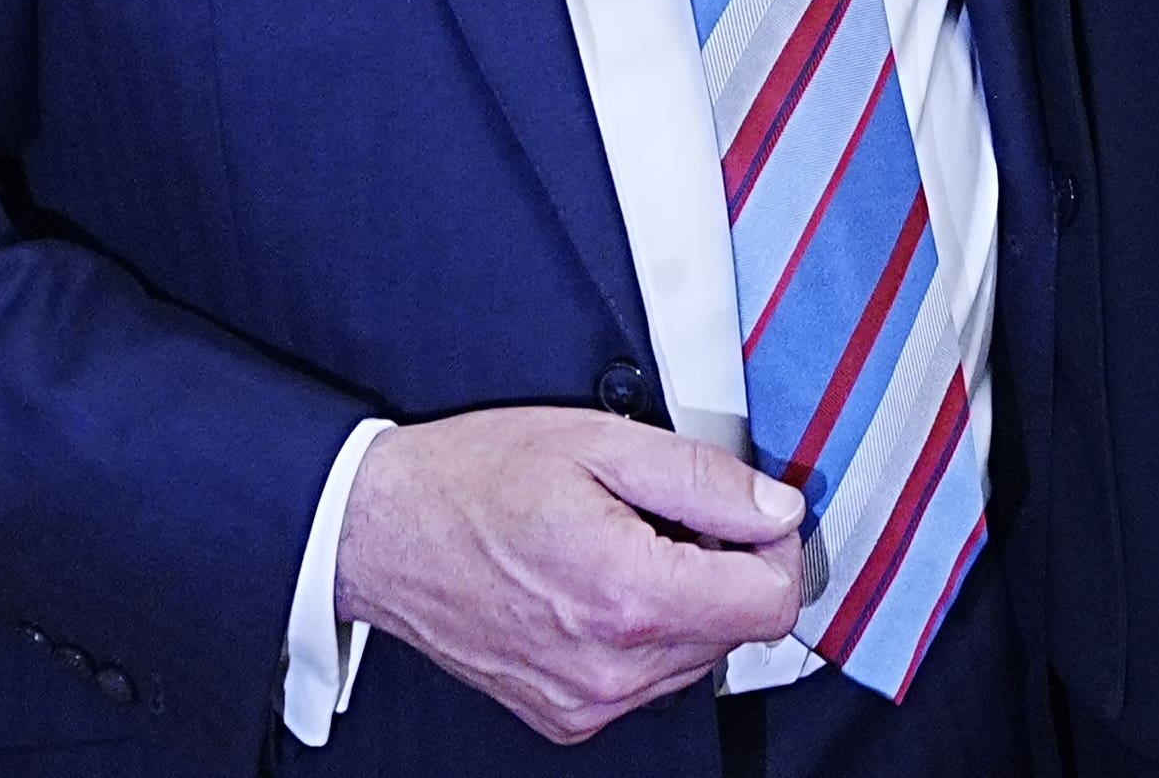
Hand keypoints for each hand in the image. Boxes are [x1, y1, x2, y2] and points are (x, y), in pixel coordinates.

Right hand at [333, 407, 808, 742]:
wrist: (382, 532)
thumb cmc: (474, 479)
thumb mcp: (600, 442)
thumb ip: (704, 480)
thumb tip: (775, 509)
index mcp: (628, 596)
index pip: (771, 604)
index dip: (776, 549)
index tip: (752, 517)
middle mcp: (611, 668)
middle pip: (737, 631)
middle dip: (723, 570)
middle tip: (666, 516)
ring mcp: (586, 700)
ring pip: (695, 658)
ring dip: (683, 602)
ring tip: (623, 546)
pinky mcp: (565, 715)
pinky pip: (645, 680)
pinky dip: (641, 634)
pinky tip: (595, 584)